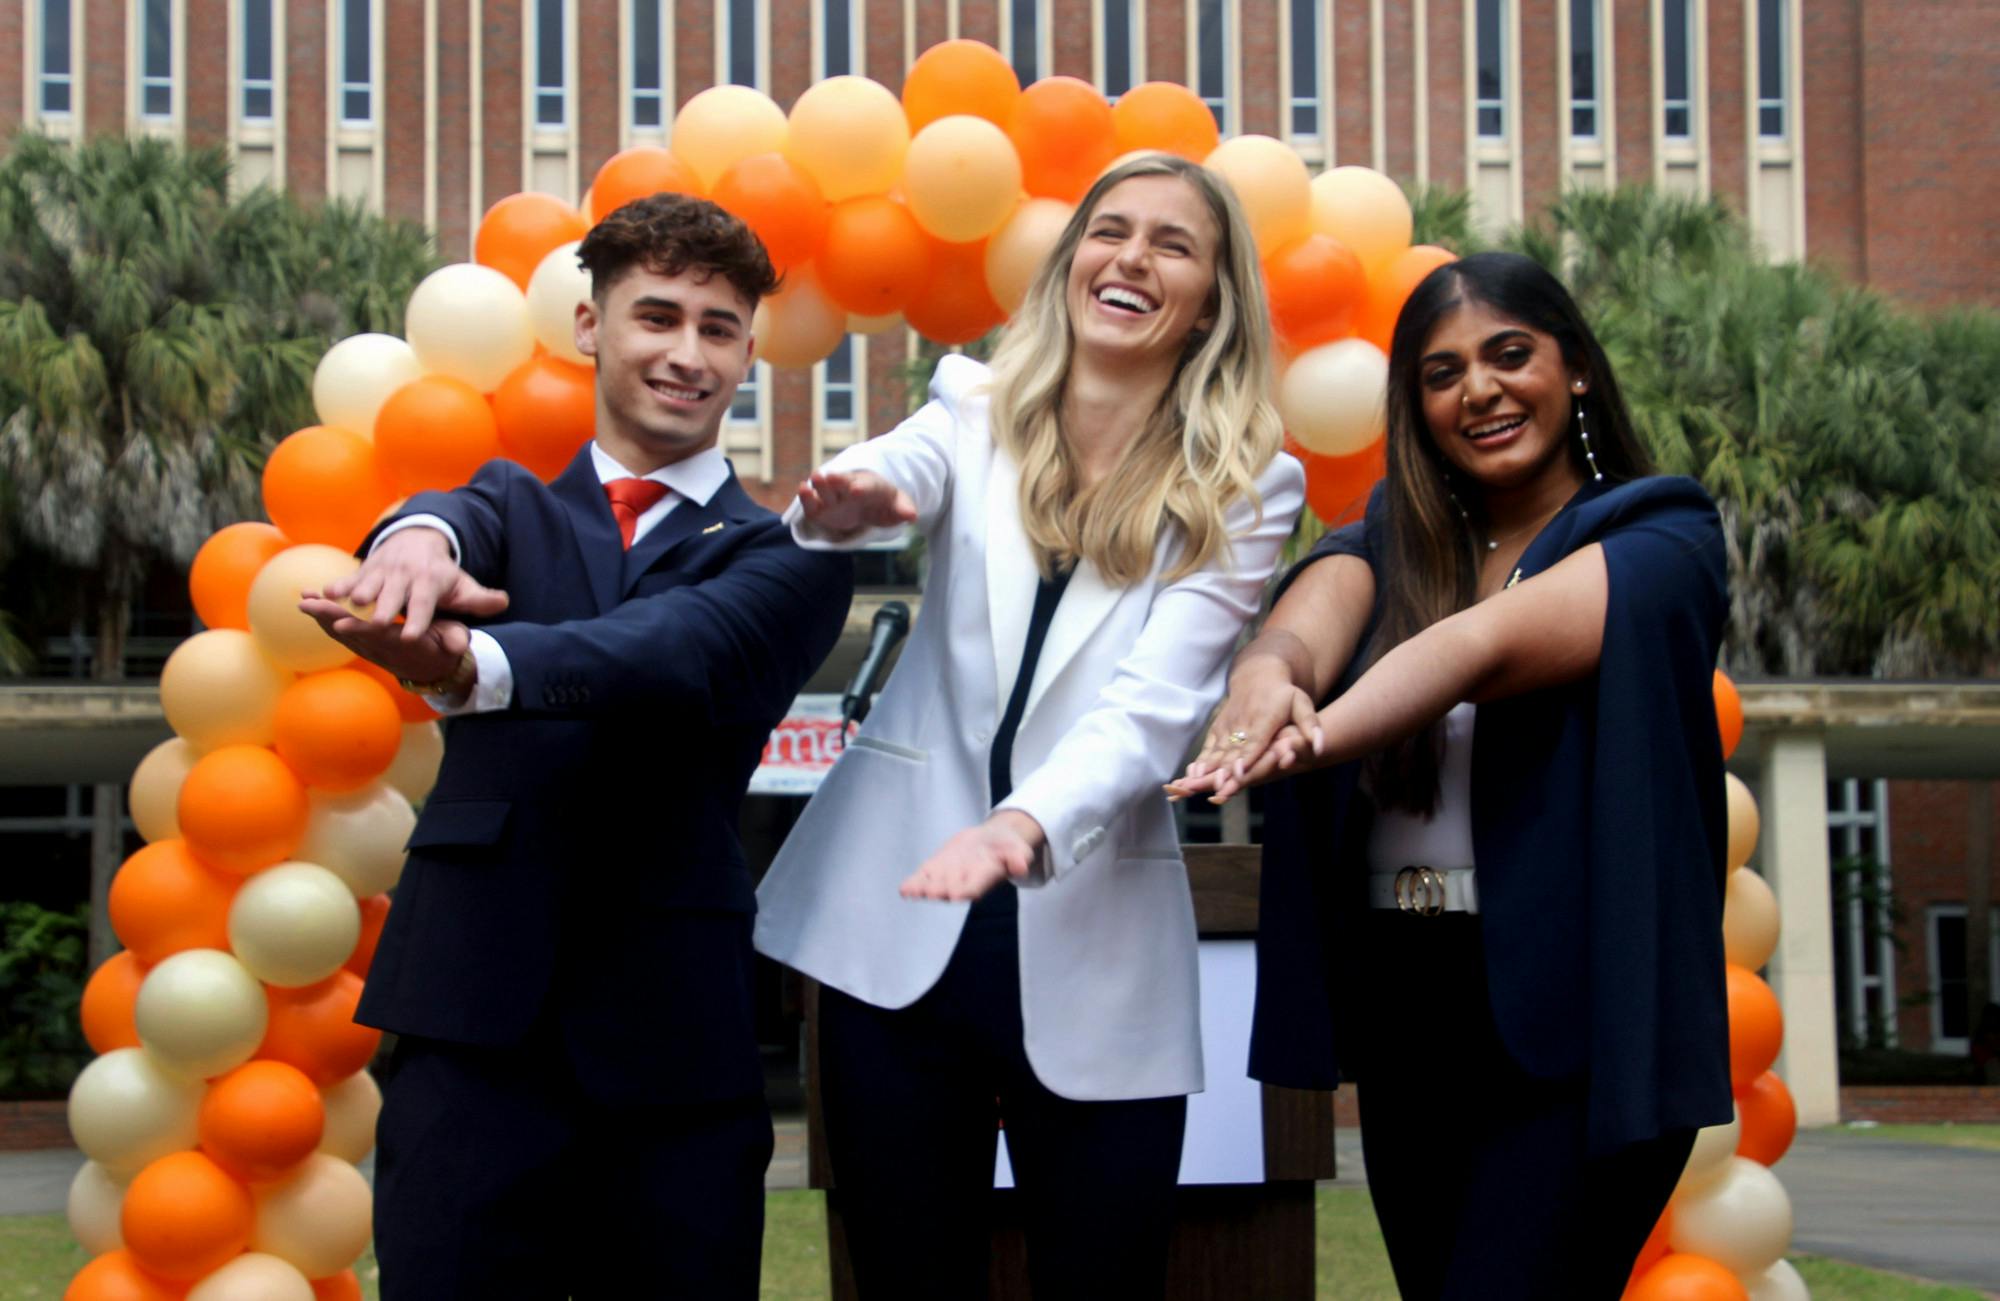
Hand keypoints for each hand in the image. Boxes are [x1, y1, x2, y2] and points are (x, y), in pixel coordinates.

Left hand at [297, 597, 476, 696]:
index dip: (360, 630)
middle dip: (330, 619)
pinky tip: (309, 603)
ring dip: (321, 617)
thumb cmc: (445, 646)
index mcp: (404, 646)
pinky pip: (340, 631)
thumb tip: (458, 646)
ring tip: (303, 601)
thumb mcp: (455, 640)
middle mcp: (382, 650)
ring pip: (342, 633)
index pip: (379, 638)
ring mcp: (369, 649)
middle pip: (352, 634)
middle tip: (310, 605)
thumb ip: (455, 641)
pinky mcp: (362, 644)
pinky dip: (323, 617)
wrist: (434, 666)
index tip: (341, 622)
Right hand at [315, 527, 509, 640]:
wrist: (416, 540)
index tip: (411, 638)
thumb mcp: (463, 585)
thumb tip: (503, 601)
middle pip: (390, 597)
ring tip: (336, 612)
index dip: (418, 621)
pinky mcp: (363, 570)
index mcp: (429, 582)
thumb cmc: (441, 574)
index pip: (424, 604)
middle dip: (381, 611)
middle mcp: (404, 575)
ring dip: (351, 598)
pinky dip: (333, 587)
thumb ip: (480, 599)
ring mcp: (381, 571)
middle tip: (372, 628)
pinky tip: (317, 595)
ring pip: (364, 586)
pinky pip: (346, 579)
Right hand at [796, 470, 915, 536]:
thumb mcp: (897, 506)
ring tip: (814, 478)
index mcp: (871, 486)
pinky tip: (802, 489)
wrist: (867, 504)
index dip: (863, 488)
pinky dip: (807, 497)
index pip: (868, 487)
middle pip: (844, 483)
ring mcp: (834, 496)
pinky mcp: (821, 508)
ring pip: (827, 489)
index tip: (857, 491)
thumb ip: (903, 509)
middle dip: (838, 481)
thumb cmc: (884, 503)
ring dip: (821, 485)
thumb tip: (912, 516)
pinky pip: (813, 503)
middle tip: (830, 477)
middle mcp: (850, 487)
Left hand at [900, 812, 1043, 901]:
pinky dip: (914, 884)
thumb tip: (1023, 867)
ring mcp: (948, 877)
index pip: (975, 887)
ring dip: (923, 889)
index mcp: (984, 879)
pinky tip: (905, 889)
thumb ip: (1019, 859)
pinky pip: (924, 878)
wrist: (991, 840)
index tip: (958, 893)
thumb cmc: (1007, 847)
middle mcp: (964, 882)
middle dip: (941, 890)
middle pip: (950, 889)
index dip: (966, 889)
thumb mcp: (1018, 849)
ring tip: (912, 891)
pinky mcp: (937, 869)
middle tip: (932, 892)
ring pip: (934, 886)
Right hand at [1167, 657, 1322, 801]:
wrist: (1257, 675)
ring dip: (1207, 769)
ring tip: (1196, 784)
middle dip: (1224, 770)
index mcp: (1264, 718)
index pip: (1255, 741)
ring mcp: (1228, 726)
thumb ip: (1311, 725)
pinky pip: (1208, 747)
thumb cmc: (1284, 694)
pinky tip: (1192, 774)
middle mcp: (1243, 723)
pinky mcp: (1218, 729)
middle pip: (1233, 750)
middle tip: (1218, 787)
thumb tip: (1320, 746)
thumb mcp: (1302, 703)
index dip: (1247, 757)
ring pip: (1217, 751)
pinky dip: (1201, 761)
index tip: (1240, 771)